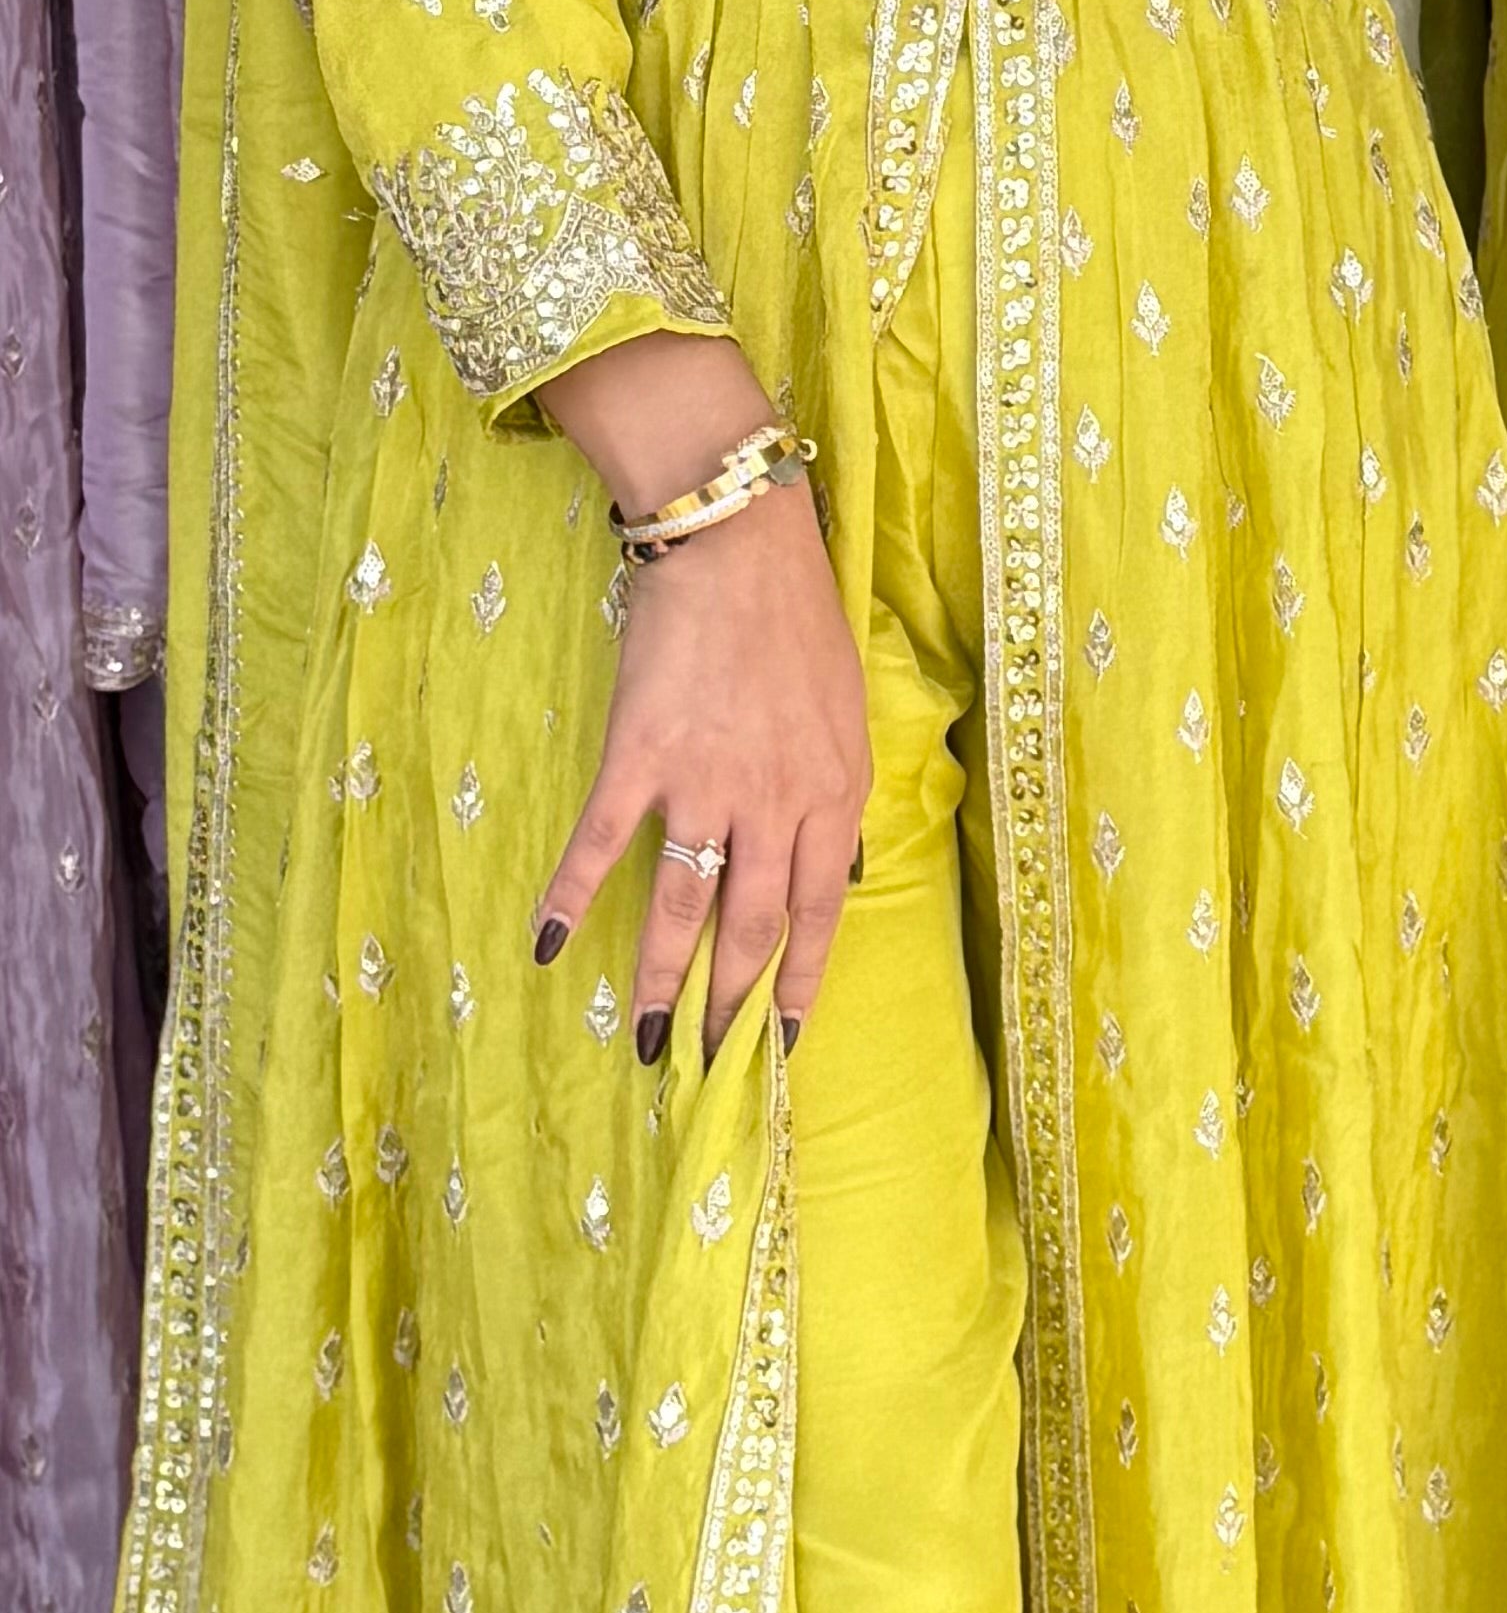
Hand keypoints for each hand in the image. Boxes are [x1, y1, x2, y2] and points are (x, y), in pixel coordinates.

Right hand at [533, 336, 871, 1064]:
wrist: (737, 540)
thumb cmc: (797, 620)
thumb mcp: (848, 712)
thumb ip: (841, 797)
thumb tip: (851, 874)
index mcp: (835, 793)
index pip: (820, 916)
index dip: (799, 987)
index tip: (780, 1046)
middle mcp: (776, 801)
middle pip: (752, 929)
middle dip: (731, 1009)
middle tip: (711, 1071)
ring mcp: (705, 782)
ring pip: (682, 908)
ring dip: (663, 983)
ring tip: (650, 1041)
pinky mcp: (640, 754)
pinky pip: (603, 844)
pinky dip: (572, 899)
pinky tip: (550, 948)